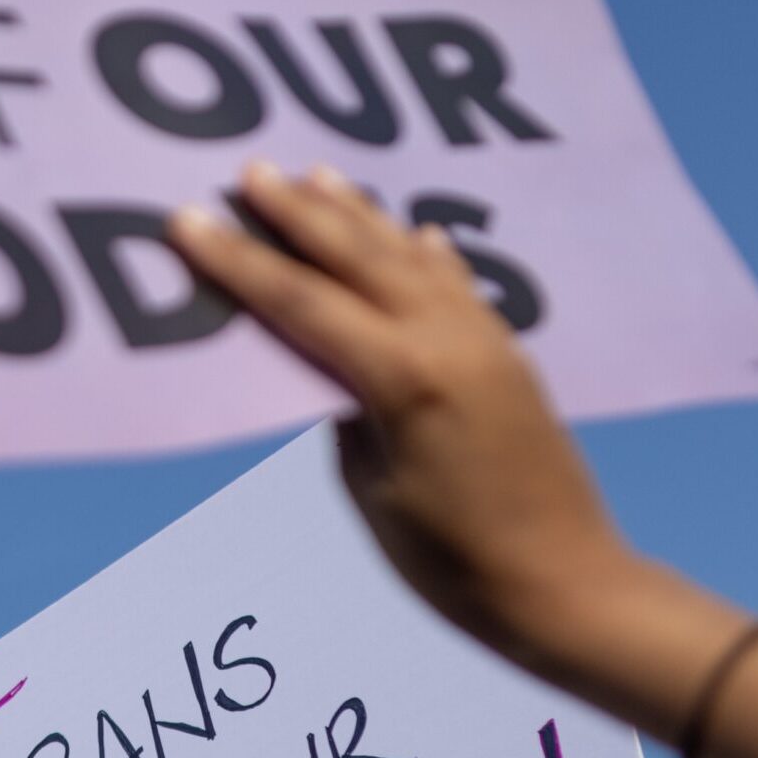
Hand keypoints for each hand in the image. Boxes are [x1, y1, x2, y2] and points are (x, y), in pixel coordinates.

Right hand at [169, 163, 636, 677]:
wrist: (565, 586)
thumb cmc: (452, 563)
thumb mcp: (373, 492)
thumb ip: (348, 415)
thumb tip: (338, 369)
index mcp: (403, 377)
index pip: (302, 303)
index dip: (239, 262)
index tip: (191, 220)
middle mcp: (447, 338)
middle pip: (357, 258)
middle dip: (298, 214)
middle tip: (252, 172)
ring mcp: (485, 340)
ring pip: (409, 258)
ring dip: (360, 217)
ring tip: (317, 176)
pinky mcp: (509, 356)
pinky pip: (457, 284)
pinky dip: (425, 254)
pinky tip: (415, 233)